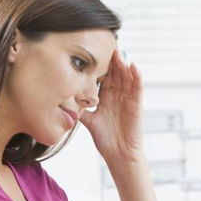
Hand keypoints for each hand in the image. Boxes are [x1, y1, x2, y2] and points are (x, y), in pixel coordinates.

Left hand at [79, 49, 143, 163]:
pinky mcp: (137, 104)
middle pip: (115, 73)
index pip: (102, 77)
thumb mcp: (89, 121)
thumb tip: (62, 102)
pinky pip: (138, 87)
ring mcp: (128, 99)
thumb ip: (80, 110)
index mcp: (106, 98)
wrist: (119, 155)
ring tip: (118, 52)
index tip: (90, 52)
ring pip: (126, 77)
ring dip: (123, 64)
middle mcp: (118, 96)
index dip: (98, 65)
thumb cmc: (106, 140)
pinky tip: (133, 66)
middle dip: (111, 60)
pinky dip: (137, 76)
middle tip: (105, 45)